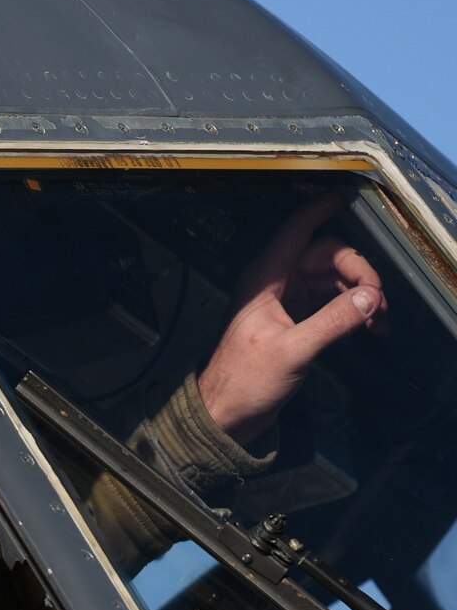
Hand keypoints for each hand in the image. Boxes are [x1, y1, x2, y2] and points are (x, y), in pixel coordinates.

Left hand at [198, 194, 385, 445]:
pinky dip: (352, 309)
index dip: (319, 211)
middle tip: (380, 302)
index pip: (295, 232)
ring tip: (381, 322)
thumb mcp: (293, 351)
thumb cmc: (245, 380)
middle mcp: (275, 283)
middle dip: (359, 272)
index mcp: (265, 279)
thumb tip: (370, 297)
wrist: (227, 412)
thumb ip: (332, 322)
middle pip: (326, 255)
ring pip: (332, 279)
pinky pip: (330, 301)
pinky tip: (372, 327)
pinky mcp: (296, 320)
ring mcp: (286, 301)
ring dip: (360, 294)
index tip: (343, 197)